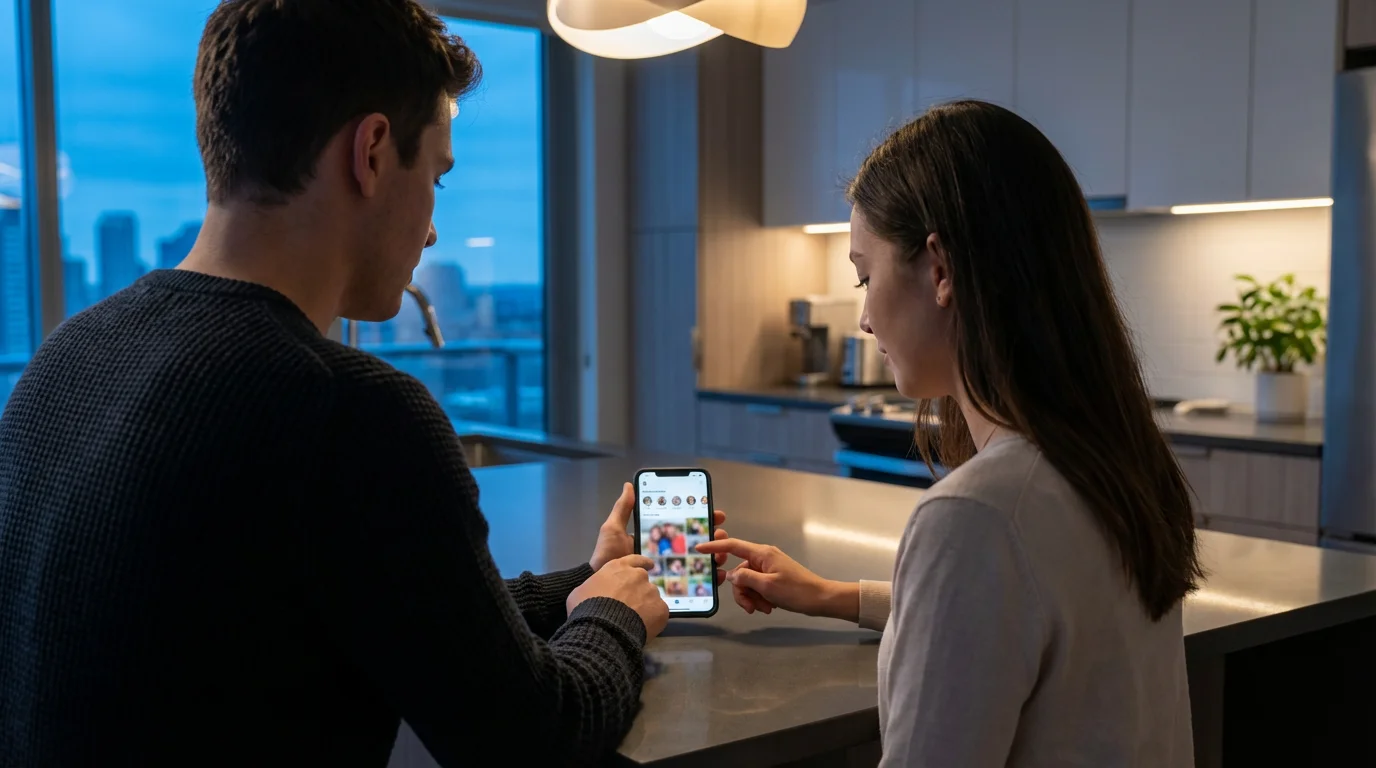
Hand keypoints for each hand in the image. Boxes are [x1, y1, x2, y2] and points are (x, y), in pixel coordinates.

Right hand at [567, 554, 669, 639]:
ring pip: (651, 598)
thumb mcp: (580, 591)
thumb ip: (594, 586)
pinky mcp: (661, 609)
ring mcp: (651, 591)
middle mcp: (638, 576)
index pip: (635, 560)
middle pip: (643, 581)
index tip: (649, 565)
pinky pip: (659, 613)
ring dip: (645, 606)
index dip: (642, 563)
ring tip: (634, 621)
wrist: (602, 629)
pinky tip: (642, 628)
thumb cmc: (586, 608)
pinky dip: (653, 620)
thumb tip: (596, 592)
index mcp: (618, 568)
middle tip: (631, 605)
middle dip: (639, 590)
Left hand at [590, 483, 732, 578]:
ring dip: (716, 555)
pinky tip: (717, 574)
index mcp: (657, 538)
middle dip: (714, 535)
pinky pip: (697, 583)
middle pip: (698, 542)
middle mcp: (668, 553)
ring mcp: (672, 571)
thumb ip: (623, 509)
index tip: (714, 511)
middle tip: (720, 532)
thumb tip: (629, 486)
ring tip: (720, 553)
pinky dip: (711, 578)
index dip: (701, 518)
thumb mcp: (613, 530)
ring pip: (701, 561)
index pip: (683, 525)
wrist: (605, 591)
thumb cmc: (608, 558)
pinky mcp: (674, 590)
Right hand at [694, 538, 858, 621]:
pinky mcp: (773, 579)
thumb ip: (746, 579)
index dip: (715, 547)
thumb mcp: (768, 586)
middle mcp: (763, 558)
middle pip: (739, 572)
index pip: (733, 546)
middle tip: (750, 608)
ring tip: (765, 609)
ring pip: (747, 583)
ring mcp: (768, 569)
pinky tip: (769, 607)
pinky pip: (757, 587)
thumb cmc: (796, 590)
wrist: (821, 599)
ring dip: (752, 598)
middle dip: (742, 592)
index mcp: (762, 554)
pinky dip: (759, 598)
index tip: (699, 549)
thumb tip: (731, 576)